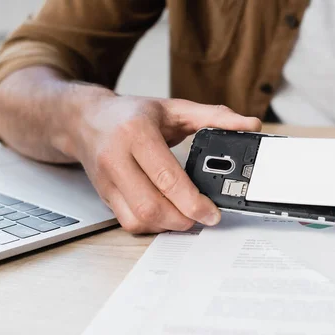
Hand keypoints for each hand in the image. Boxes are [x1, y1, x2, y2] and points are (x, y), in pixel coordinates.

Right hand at [72, 93, 260, 233]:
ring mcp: (107, 180)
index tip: (213, 212)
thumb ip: (213, 116)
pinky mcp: (104, 196)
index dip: (192, 201)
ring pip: (139, 219)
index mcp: (136, 133)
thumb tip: (248, 124)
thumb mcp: (172, 108)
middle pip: (151, 206)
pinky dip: (152, 225)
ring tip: (186, 216)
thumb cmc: (130, 114)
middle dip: (183, 218)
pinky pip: (129, 222)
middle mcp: (116, 158)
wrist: (86, 120)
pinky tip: (166, 215)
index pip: (166, 177)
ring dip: (168, 225)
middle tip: (203, 216)